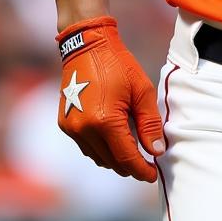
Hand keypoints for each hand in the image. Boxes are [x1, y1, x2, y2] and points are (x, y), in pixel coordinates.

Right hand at [55, 15, 163, 181]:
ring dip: (115, 158)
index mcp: (105, 121)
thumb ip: (149, 123)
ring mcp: (72, 128)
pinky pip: (86, 147)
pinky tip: (114, 137)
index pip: (126, 158)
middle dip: (130, 166)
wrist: (87, 46)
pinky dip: (101, 148)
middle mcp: (84, 129)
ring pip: (98, 158)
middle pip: (111, 162)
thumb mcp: (141, 90)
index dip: (141, 169)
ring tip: (132, 148)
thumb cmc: (119, 65)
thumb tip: (156, 151)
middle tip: (147, 162)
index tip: (153, 174)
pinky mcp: (65, 124)